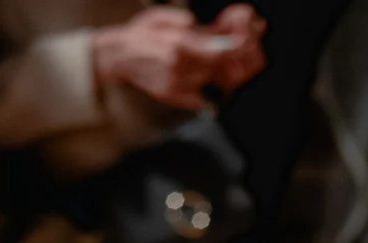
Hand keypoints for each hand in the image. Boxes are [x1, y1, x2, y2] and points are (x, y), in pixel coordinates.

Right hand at [93, 5, 266, 110]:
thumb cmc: (141, 34)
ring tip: (236, 68)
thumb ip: (183, 21)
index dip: (236, 49)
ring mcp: (177, 86)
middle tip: (248, 56)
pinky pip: (203, 100)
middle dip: (236, 63)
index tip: (247, 43)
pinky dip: (215, 92)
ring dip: (229, 77)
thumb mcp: (162, 17)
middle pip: (219, 71)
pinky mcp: (174, 97)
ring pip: (213, 86)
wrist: (120, 55)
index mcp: (178, 45)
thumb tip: (201, 26)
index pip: (218, 52)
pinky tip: (219, 82)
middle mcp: (179, 68)